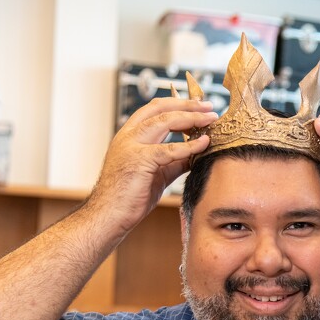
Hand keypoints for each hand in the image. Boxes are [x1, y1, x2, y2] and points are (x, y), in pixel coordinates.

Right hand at [88, 97, 216, 232]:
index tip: (199, 106)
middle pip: (160, 109)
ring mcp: (131, 146)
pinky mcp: (138, 161)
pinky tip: (204, 143)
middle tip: (209, 106)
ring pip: (164, 121)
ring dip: (191, 117)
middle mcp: (128, 135)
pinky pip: (169, 149)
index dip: (178, 104)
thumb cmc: (130, 196)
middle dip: (187, 105)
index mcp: (130, 135)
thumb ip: (175, 161)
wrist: (109, 215)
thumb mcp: (157, 173)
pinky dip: (189, 145)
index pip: (155, 109)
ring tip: (210, 118)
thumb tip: (197, 152)